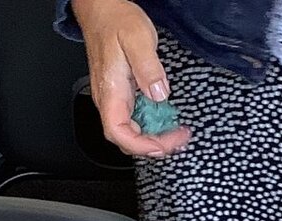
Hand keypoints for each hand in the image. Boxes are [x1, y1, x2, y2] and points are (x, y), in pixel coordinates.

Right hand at [74, 0, 190, 157]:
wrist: (101, 8)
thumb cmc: (115, 20)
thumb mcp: (138, 39)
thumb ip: (149, 68)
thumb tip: (159, 94)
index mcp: (111, 91)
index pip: (119, 133)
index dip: (143, 146)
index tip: (166, 143)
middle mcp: (109, 99)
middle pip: (127, 139)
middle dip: (154, 146)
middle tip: (180, 138)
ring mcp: (115, 98)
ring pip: (131, 132)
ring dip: (154, 138)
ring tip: (178, 133)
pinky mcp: (122, 94)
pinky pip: (135, 119)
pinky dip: (152, 126)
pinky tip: (167, 121)